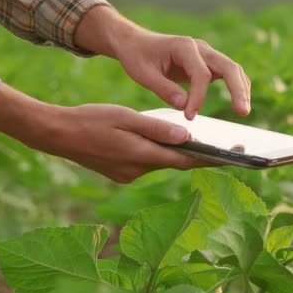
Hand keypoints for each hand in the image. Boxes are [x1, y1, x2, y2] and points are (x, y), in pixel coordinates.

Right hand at [51, 104, 211, 182]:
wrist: (57, 135)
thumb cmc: (90, 120)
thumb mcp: (125, 117)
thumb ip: (156, 128)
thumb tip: (186, 137)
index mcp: (141, 155)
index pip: (186, 160)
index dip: (212, 159)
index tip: (235, 155)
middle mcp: (138, 171)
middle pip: (176, 163)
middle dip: (201, 156)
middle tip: (226, 148)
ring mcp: (128, 175)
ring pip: (161, 162)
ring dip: (177, 153)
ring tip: (199, 140)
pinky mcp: (121, 174)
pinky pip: (147, 163)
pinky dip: (159, 153)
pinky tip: (164, 142)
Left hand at [75, 6, 250, 119]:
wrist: (136, 43)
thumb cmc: (138, 56)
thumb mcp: (143, 74)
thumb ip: (164, 89)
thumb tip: (184, 107)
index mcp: (185, 47)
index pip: (201, 73)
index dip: (199, 96)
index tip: (190, 115)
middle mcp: (201, 48)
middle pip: (229, 67)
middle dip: (237, 90)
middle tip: (242, 112)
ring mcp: (207, 55)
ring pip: (233, 70)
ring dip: (241, 89)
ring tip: (244, 111)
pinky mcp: (207, 64)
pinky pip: (228, 74)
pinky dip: (236, 87)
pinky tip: (239, 104)